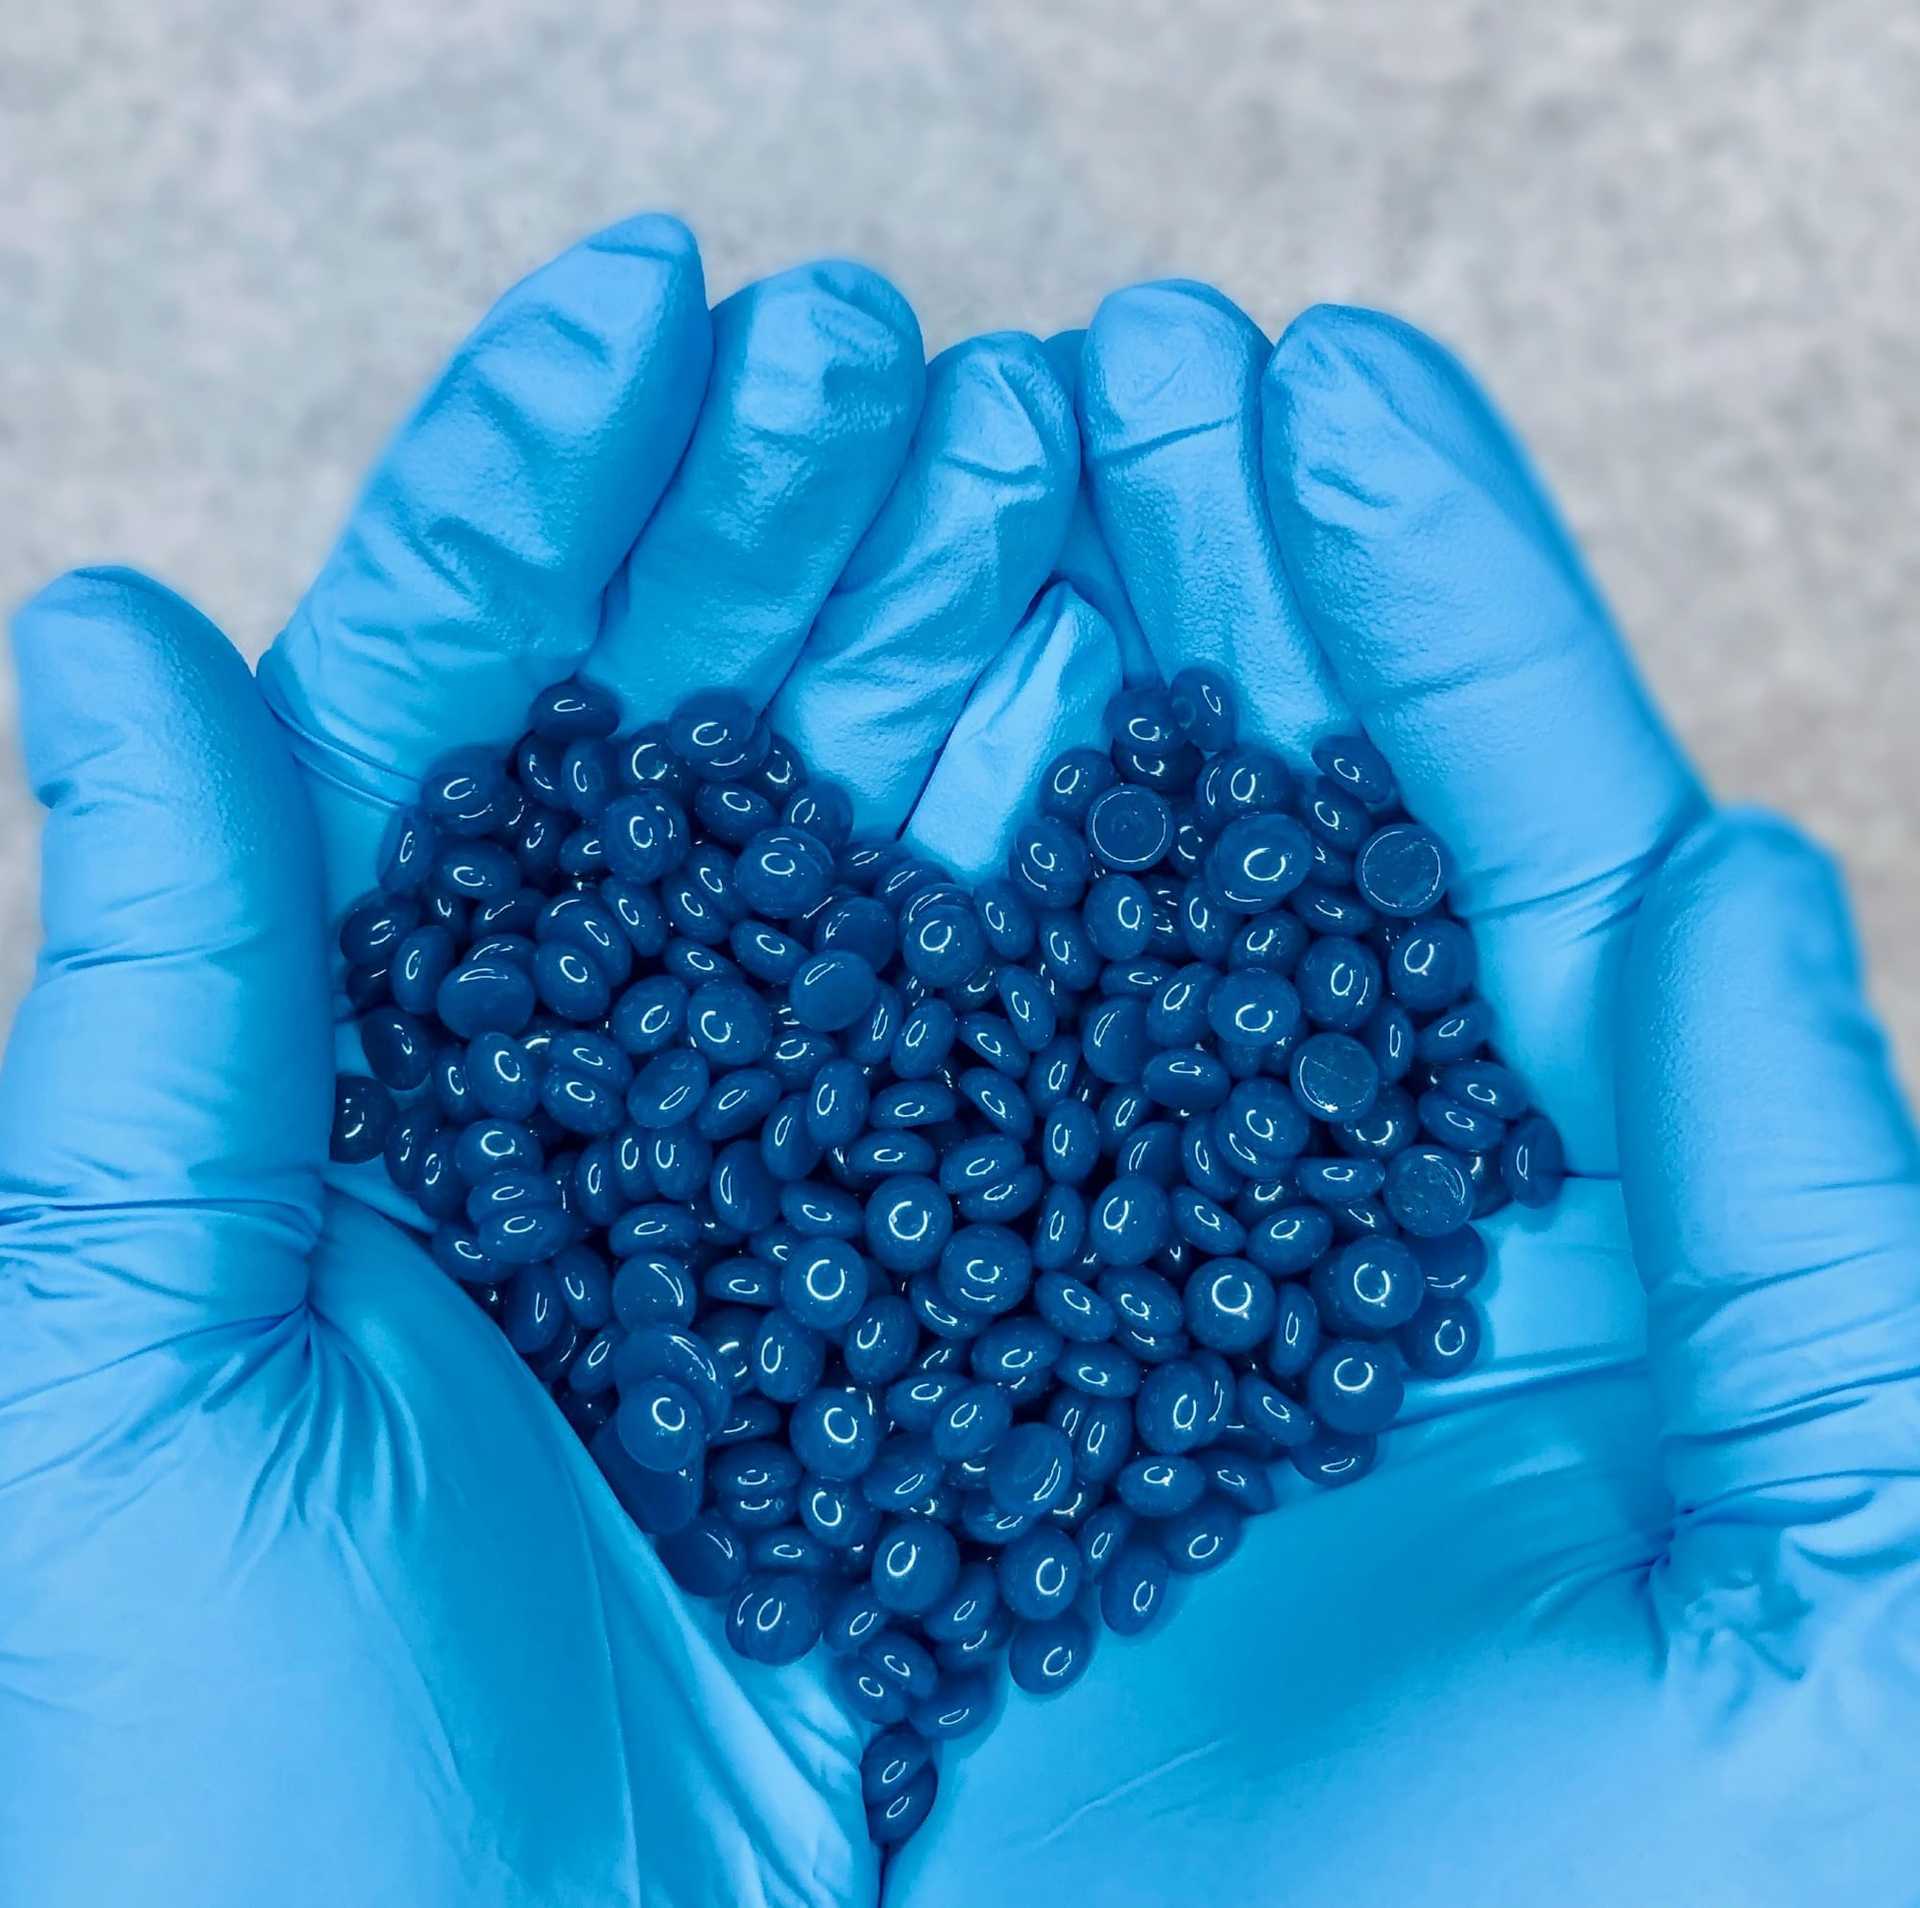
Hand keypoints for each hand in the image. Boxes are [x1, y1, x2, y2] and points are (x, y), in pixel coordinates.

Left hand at [0, 216, 1117, 1905]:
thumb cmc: (226, 1771)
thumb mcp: (130, 1371)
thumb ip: (151, 1008)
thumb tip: (96, 626)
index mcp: (360, 1046)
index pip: (443, 687)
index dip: (546, 473)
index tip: (662, 296)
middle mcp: (579, 1071)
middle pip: (697, 724)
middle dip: (795, 515)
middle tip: (914, 349)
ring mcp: (775, 1169)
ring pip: (877, 847)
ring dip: (958, 647)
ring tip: (1057, 464)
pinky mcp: (932, 1293)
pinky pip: (1009, 1048)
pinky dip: (1075, 890)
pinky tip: (1152, 734)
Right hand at [889, 289, 1919, 1903]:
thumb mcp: (1824, 1628)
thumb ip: (1812, 1248)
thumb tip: (1726, 875)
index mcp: (1584, 1253)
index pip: (1527, 854)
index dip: (1435, 601)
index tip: (1324, 373)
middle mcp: (1357, 1229)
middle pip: (1296, 838)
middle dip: (1224, 581)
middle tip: (1131, 349)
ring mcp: (1140, 1281)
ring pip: (1094, 929)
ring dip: (1042, 697)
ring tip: (971, 464)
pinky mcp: (958, 1383)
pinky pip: (915, 1112)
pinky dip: (875, 930)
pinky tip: (822, 753)